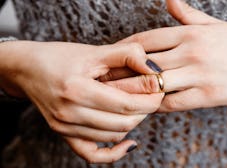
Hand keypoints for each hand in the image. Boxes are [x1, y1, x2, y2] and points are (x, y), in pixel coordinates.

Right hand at [0, 41, 163, 162]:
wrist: (27, 69)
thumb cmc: (60, 57)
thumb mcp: (94, 51)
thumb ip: (126, 55)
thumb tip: (154, 68)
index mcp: (77, 89)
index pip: (126, 105)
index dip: (150, 100)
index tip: (160, 90)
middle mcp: (69, 113)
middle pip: (123, 123)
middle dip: (145, 111)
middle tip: (152, 97)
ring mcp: (64, 127)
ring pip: (113, 136)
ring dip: (133, 124)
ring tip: (138, 107)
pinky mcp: (63, 134)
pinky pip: (92, 154)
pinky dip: (114, 152)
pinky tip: (129, 142)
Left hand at [112, 0, 226, 111]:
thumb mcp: (214, 25)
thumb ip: (188, 14)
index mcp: (191, 33)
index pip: (146, 39)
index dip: (124, 49)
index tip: (110, 57)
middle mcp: (192, 51)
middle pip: (145, 62)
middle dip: (121, 72)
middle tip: (103, 79)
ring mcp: (200, 74)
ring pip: (156, 84)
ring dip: (135, 92)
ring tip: (117, 97)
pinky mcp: (209, 96)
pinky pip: (174, 103)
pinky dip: (158, 106)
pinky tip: (148, 107)